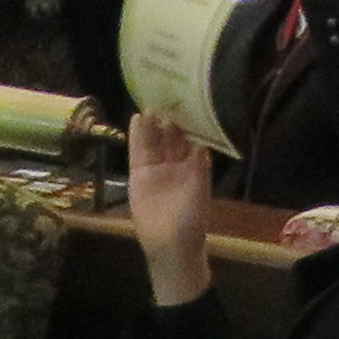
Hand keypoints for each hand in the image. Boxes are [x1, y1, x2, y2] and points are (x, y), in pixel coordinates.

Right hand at [126, 111, 216, 288]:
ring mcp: (157, 167)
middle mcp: (176, 161)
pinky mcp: (139, 174)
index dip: (189, 118)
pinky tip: (135, 120)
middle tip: (166, 93)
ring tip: (149, 103)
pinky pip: (138, 152)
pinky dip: (136, 136)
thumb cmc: (192, 219)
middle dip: (169, 116)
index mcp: (194, 163)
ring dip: (152, 123)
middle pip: (171, 134)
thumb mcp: (200, 188)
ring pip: (154, 140)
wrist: (170, 245)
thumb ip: (199, 164)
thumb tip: (203, 139)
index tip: (187, 98)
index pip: (191, 135)